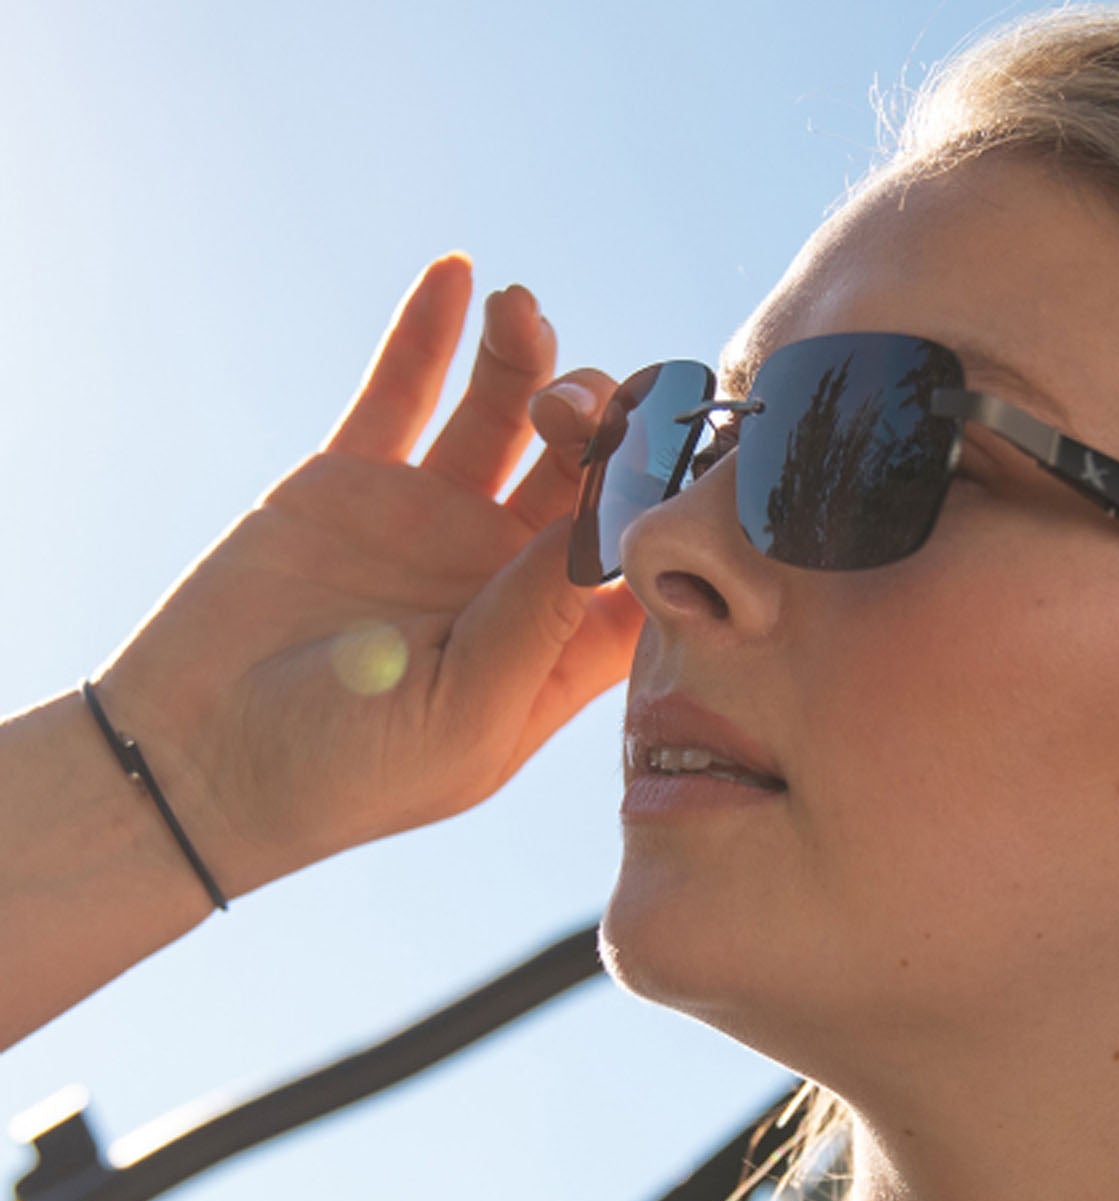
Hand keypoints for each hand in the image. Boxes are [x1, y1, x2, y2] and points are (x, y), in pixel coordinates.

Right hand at [90, 255, 638, 897]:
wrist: (196, 760)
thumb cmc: (348, 772)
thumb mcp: (463, 712)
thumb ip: (538, 618)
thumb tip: (610, 523)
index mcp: (556, 645)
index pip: (642, 559)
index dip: (669, 502)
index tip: (685, 448)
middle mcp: (509, 575)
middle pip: (589, 472)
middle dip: (600, 424)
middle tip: (571, 405)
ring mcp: (438, 523)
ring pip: (510, 420)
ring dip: (531, 364)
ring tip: (521, 318)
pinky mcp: (359, 483)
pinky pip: (406, 391)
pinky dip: (432, 334)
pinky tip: (460, 274)